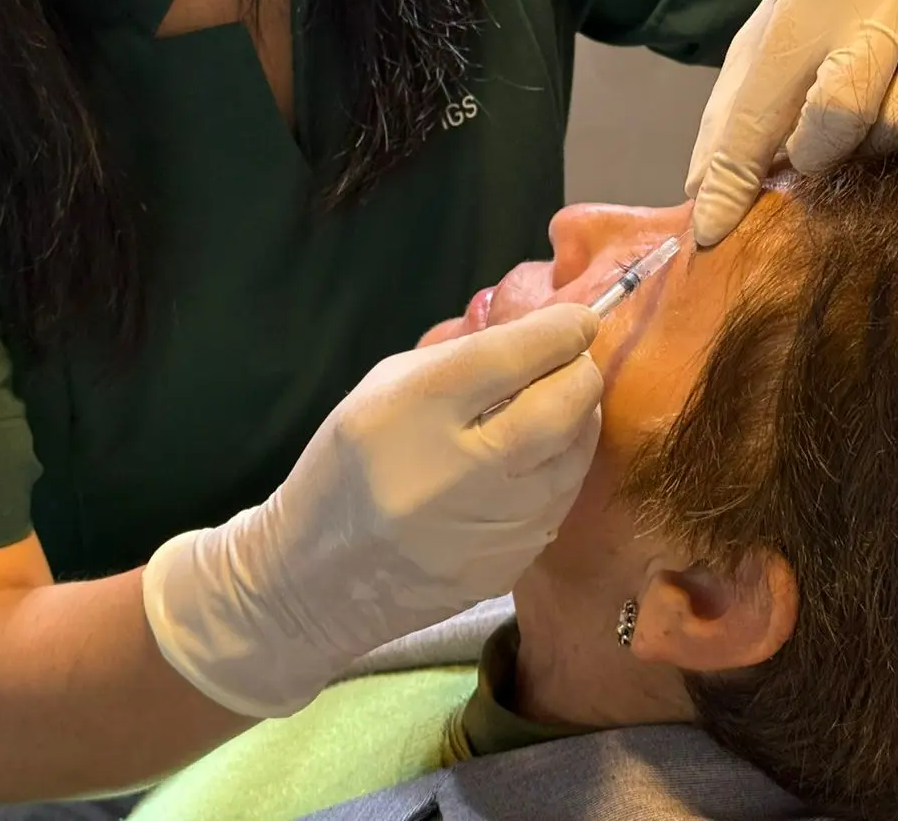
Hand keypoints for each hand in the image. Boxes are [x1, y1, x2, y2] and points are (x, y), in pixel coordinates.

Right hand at [143, 304, 601, 717]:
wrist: (316, 577)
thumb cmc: (347, 464)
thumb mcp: (383, 388)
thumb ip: (460, 357)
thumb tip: (535, 334)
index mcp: (411, 411)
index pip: (507, 358)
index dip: (558, 331)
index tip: (580, 318)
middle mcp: (453, 471)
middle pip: (558, 410)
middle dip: (580, 373)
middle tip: (578, 358)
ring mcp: (484, 529)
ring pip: (571, 460)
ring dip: (581, 421)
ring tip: (568, 400)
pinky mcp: (504, 568)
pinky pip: (558, 504)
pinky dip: (562, 468)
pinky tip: (546, 453)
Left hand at [687, 0, 897, 246]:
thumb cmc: (825, 7)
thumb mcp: (768, 32)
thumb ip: (731, 108)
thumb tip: (700, 186)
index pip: (762, 103)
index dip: (734, 176)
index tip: (712, 227)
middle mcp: (880, 12)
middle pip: (838, 114)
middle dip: (811, 151)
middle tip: (806, 148)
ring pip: (892, 130)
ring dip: (861, 145)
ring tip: (852, 116)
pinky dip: (895, 136)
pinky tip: (885, 108)